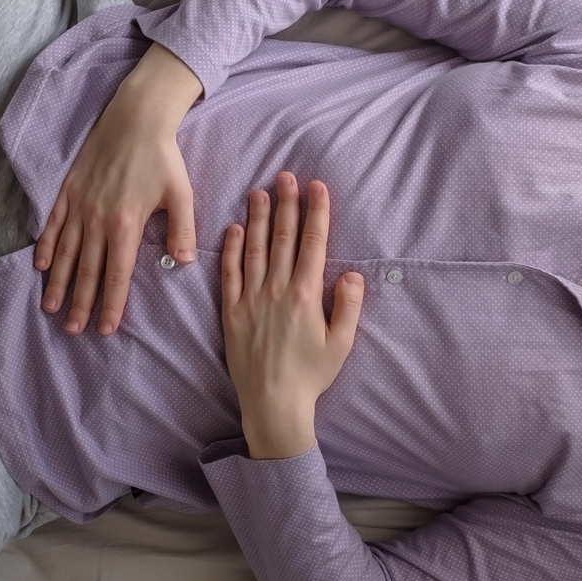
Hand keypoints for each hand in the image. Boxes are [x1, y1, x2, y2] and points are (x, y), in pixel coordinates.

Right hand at [37, 43, 203, 334]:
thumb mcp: (182, 193)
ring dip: (57, 282)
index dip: (111, 304)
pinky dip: (44, 246)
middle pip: (86, 271)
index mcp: (126, 225)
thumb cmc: (162, 157)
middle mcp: (98, 220)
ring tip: (51, 308)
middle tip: (72, 330)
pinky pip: (53, 225)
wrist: (135, 118)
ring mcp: (80, 206)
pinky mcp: (68, 191)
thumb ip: (183, 230)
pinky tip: (39, 265)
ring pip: (65, 253)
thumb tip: (182, 262)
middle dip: (79, 303)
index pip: (117, 275)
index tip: (105, 328)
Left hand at [220, 172, 363, 458]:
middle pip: (282, 238)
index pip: (312, 244)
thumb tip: (351, 273)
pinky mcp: (231, 312)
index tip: (316, 187)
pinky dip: (232, 249)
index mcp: (305, 295)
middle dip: (285, 205)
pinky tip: (234, 229)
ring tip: (259, 191)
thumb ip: (347, 306)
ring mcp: (251, 300)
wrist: (273, 404)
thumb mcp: (340, 343)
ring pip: (254, 249)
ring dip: (257, 218)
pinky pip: (230, 274)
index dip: (315, 213)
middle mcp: (276, 291)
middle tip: (286, 176)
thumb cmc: (311, 376)